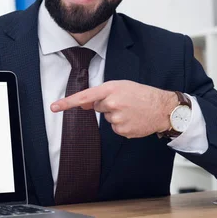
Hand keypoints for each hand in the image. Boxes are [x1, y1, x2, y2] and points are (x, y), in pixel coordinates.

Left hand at [50, 80, 176, 138]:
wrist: (162, 108)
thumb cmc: (142, 94)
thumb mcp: (121, 87)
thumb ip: (101, 95)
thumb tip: (83, 104)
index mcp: (111, 89)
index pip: (84, 96)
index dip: (67, 103)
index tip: (54, 107)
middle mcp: (112, 103)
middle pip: (98, 107)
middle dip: (108, 105)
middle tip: (125, 102)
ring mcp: (117, 118)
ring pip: (107, 119)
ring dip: (116, 115)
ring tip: (131, 110)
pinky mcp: (122, 130)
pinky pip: (115, 128)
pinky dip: (122, 124)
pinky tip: (133, 119)